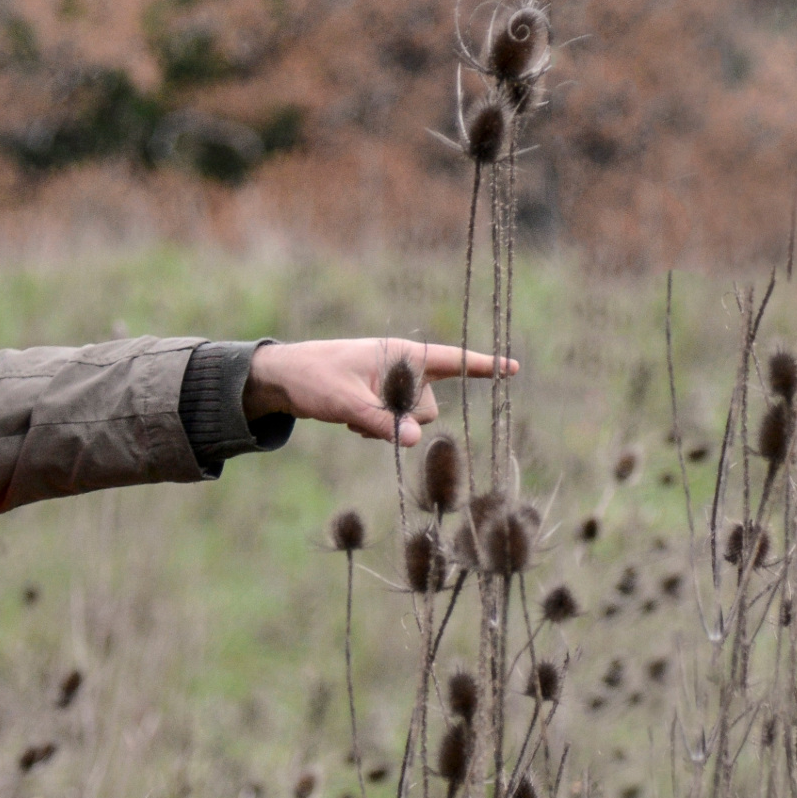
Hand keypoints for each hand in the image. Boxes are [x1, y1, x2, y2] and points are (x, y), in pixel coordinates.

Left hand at [244, 338, 516, 447]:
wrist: (283, 379)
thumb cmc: (314, 379)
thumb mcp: (345, 402)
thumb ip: (380, 422)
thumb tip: (414, 441)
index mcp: (402, 355)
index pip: (451, 360)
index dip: (482, 366)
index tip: (513, 369)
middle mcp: (403, 369)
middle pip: (429, 407)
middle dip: (406, 419)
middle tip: (366, 415)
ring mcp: (391, 387)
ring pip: (411, 420)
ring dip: (388, 427)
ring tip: (352, 418)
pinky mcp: (379, 401)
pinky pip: (394, 425)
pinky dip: (377, 429)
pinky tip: (350, 423)